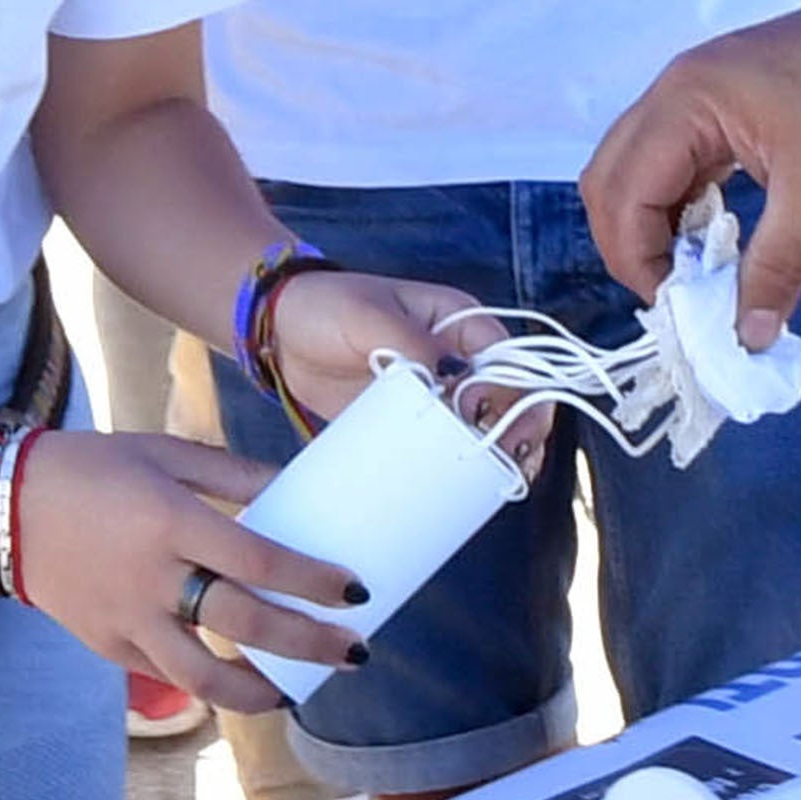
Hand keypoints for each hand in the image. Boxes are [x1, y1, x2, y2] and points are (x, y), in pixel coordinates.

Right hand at [8, 427, 366, 717]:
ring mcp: (126, 621)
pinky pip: (166, 675)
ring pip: (203, 678)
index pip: (260, 563)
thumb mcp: (163, 452)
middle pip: (245, 627)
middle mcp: (151, 579)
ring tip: (296, 692)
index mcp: (170, 522)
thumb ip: (232, 472)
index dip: (314, 582)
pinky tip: (239, 681)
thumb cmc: (90, 468)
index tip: (356, 592)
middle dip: (309, 645)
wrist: (0, 508)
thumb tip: (295, 485)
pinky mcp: (107, 646)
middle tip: (354, 652)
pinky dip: (206, 684)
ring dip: (260, 692)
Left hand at [260, 268, 554, 476]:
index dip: (519, 391)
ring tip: (501, 482)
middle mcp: (459, 357)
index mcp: (458, 323)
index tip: (497, 421)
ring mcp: (438, 393)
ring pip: (489, 425)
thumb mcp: (366, 316)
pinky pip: (447, 446)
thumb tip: (451, 378)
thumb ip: (409, 342)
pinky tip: (465, 492)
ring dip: (503, 454)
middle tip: (512, 461)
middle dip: (523, 428)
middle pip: (512, 396)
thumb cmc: (324, 308)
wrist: (277, 332)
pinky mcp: (413, 421)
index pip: (510, 358)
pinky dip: (461, 467)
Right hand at [582, 0, 800, 331]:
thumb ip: (776, 271)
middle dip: (632, 245)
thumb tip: (745, 340)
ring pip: (644, 169)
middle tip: (676, 297)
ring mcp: (703, 91)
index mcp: (687, 101)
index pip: (623, 192)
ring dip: (658, 225)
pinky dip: (687, 204)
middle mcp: (679, 90)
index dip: (638, 260)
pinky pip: (682, 159)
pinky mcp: (732, 102)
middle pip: (613, 177)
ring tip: (698, 277)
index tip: (680, 310)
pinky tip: (719, 239)